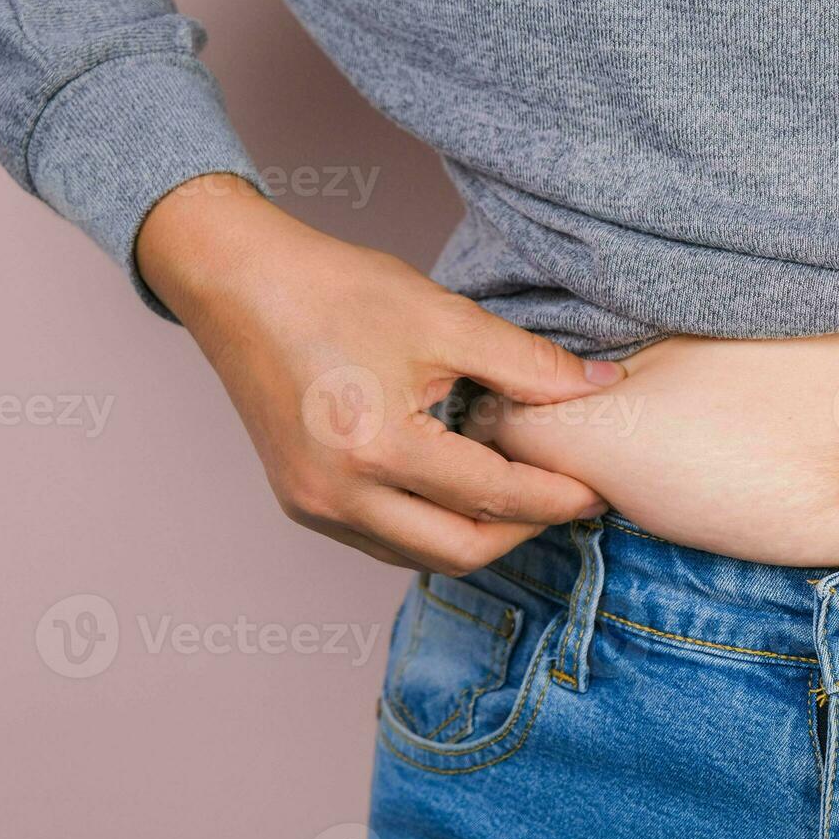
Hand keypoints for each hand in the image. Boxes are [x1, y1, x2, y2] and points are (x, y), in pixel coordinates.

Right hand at [137, 174, 623, 573]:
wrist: (238, 283)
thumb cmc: (335, 291)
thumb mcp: (445, 319)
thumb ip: (529, 364)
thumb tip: (600, 388)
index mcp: (377, 449)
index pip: (493, 495)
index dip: (557, 497)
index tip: (599, 489)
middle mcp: (338, 495)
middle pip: (462, 550)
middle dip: (525, 529)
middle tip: (567, 497)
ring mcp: (314, 507)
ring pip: (423, 556)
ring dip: (479, 534)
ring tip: (522, 492)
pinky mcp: (302, 503)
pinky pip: (386, 542)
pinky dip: (433, 527)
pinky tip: (462, 488)